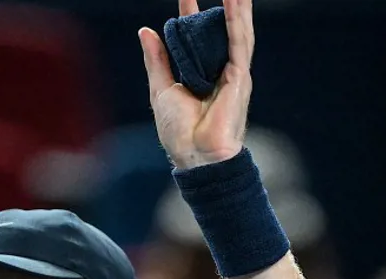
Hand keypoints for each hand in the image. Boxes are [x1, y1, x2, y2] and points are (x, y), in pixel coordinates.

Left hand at [139, 0, 253, 169]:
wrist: (195, 156)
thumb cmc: (179, 132)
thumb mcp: (162, 88)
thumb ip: (157, 59)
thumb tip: (146, 31)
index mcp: (201, 74)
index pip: (197, 36)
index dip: (191, 13)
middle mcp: (220, 70)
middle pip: (221, 29)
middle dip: (222, 4)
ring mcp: (232, 73)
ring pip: (237, 30)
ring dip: (236, 6)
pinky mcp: (239, 77)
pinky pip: (238, 42)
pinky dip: (237, 20)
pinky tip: (235, 0)